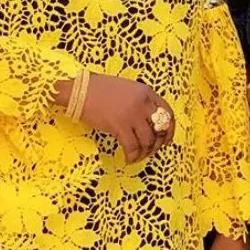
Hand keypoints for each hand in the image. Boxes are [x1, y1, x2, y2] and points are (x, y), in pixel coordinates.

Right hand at [55, 73, 175, 162]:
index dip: (170, 130)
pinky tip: (127, 159)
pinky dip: (132, 156)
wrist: (79, 91)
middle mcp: (143, 103)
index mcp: (146, 92)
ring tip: (137, 156)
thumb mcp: (127, 89)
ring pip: (148, 140)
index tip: (167, 140)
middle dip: (157, 144)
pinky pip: (132, 147)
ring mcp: (132, 114)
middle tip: (150, 151)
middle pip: (160, 129)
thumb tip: (149, 124)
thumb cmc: (99, 90)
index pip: (168, 113)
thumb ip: (140, 102)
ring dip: (144, 152)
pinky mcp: (119, 125)